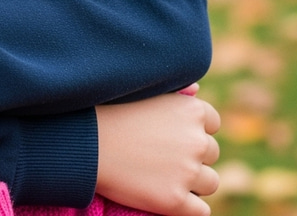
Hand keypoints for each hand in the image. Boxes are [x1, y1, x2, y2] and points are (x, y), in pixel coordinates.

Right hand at [96, 91, 219, 215]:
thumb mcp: (146, 92)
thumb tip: (197, 92)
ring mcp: (188, 173)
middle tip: (162, 154)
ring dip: (192, 181)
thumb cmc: (109, 110)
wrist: (84, 141)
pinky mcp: (176, 201)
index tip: (171, 132)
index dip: (192, 128)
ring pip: (209, 182)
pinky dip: (187, 206)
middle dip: (192, 154)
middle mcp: (197, 141)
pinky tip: (166, 194)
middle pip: (211, 153)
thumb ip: (176, 94)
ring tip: (163, 174)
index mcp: (192, 110)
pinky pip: (200, 210)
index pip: (211, 123)